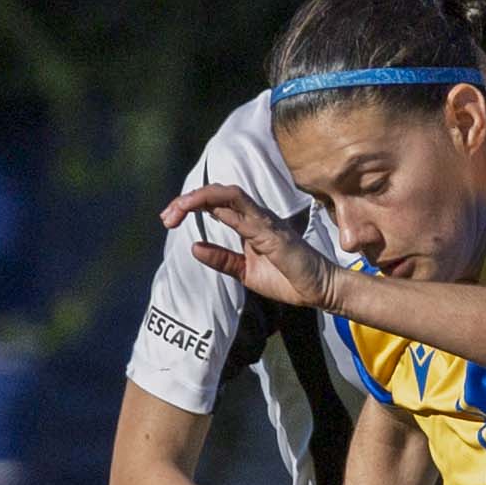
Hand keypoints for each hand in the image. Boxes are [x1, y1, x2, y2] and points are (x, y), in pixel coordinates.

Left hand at [168, 184, 344, 312]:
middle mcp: (256, 217)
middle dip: (189, 199)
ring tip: (179, 208)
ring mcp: (266, 223)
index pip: (215, 204)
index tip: (169, 219)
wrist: (318, 290)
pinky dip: (226, 212)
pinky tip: (208, 213)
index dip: (190, 205)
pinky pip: (248, 218)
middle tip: (167, 215)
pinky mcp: (275, 235)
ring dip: (202, 198)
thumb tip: (194, 247)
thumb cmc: (288, 279)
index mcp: (249, 224)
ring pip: (231, 196)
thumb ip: (222, 259)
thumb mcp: (244, 272)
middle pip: (218, 194)